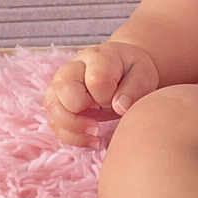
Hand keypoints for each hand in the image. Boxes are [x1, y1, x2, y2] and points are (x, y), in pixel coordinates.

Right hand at [44, 41, 158, 147]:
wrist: (120, 70)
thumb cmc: (131, 72)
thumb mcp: (143, 74)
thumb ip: (135, 88)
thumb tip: (119, 107)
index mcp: (96, 58)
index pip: (96, 81)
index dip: (108, 96)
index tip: (120, 97)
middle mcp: (70, 70)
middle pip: (65, 93)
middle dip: (87, 109)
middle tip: (107, 111)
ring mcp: (58, 88)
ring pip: (54, 112)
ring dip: (76, 129)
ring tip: (97, 133)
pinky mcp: (55, 105)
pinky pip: (55, 126)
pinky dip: (73, 138)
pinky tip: (93, 139)